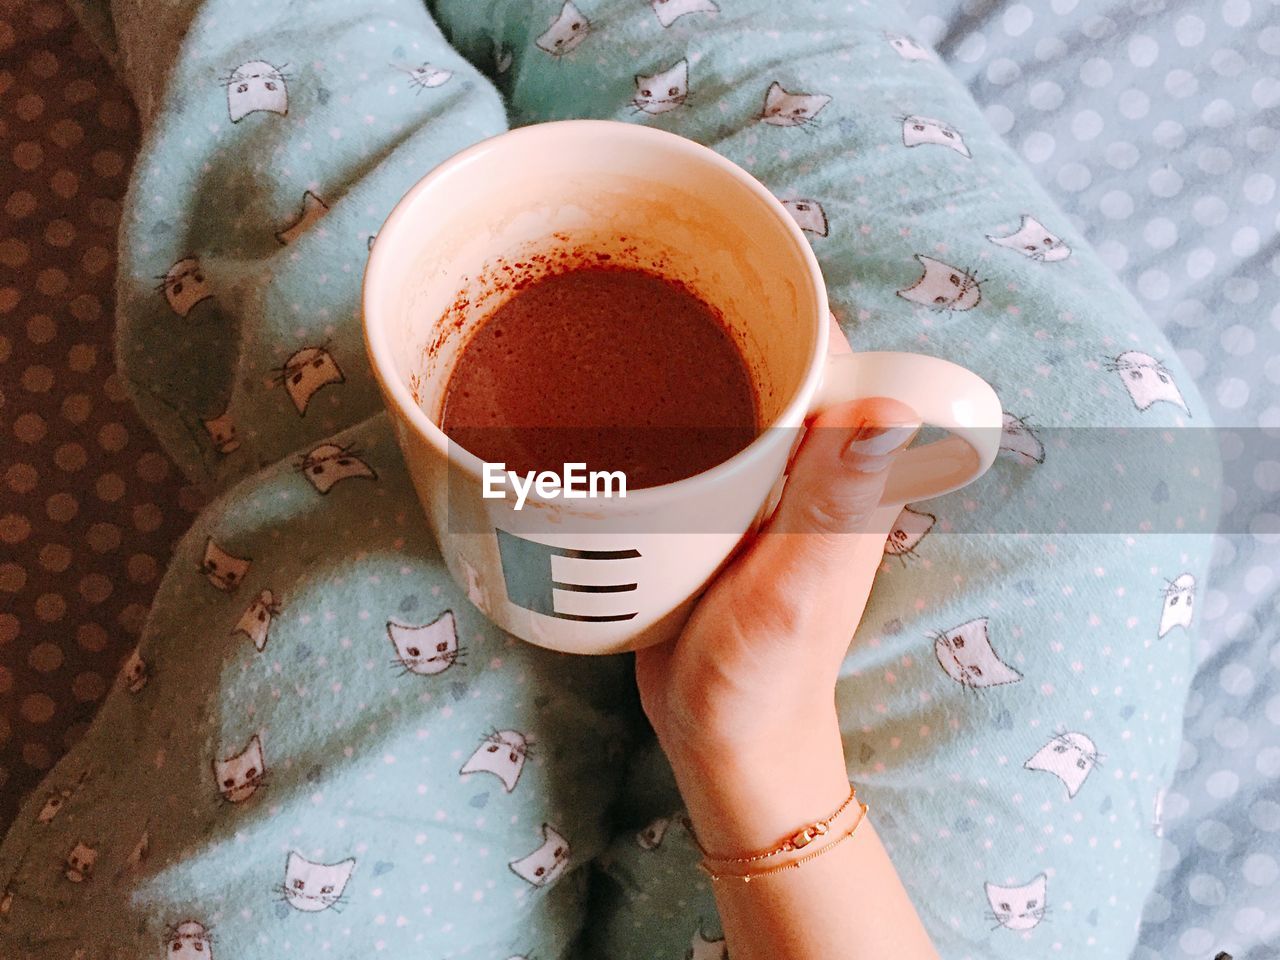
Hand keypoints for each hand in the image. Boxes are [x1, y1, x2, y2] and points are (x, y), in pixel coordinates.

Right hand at [635, 330, 918, 851]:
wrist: (724, 742)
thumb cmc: (763, 679)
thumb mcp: (798, 593)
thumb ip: (837, 504)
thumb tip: (891, 402)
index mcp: (839, 467)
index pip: (826, 349)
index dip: (782, 294)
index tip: (716, 253)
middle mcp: (800, 463)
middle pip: (765, 355)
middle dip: (710, 309)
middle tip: (631, 279)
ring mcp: (749, 485)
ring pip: (719, 391)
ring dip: (673, 355)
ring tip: (602, 322)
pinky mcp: (701, 509)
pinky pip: (684, 438)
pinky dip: (648, 411)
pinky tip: (595, 403)